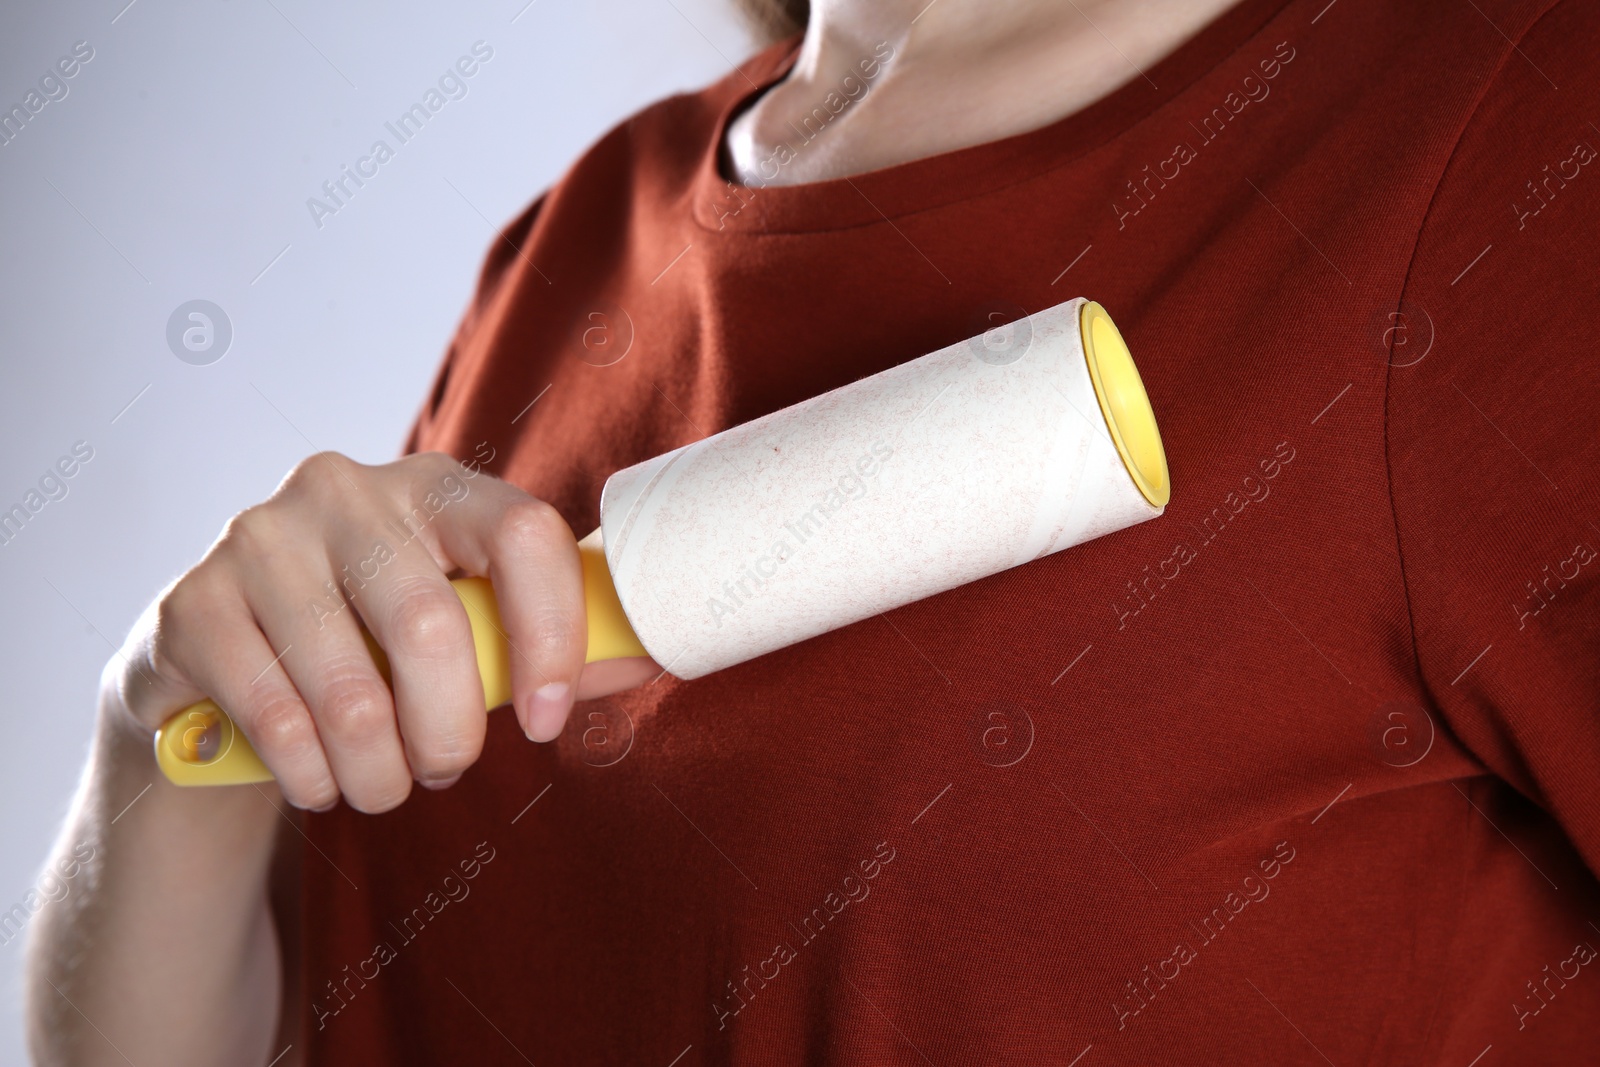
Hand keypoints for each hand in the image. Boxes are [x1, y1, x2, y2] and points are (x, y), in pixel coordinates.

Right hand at [105, 451, 657, 812]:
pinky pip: (276, 719)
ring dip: (381, 773)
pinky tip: (319, 780)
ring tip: (384, 785)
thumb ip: (545, 640)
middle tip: (447, 767)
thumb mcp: (461, 628)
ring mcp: (261, 536)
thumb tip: (652, 654)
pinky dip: (313, 777)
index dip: (553, 636)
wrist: (219, 661)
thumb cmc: (370, 644)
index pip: (524, 534)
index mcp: (435, 485)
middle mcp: (346, 489)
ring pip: (351, 692)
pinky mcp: (193, 601)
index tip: (547, 721)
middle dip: (452, 732)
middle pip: (433, 627)